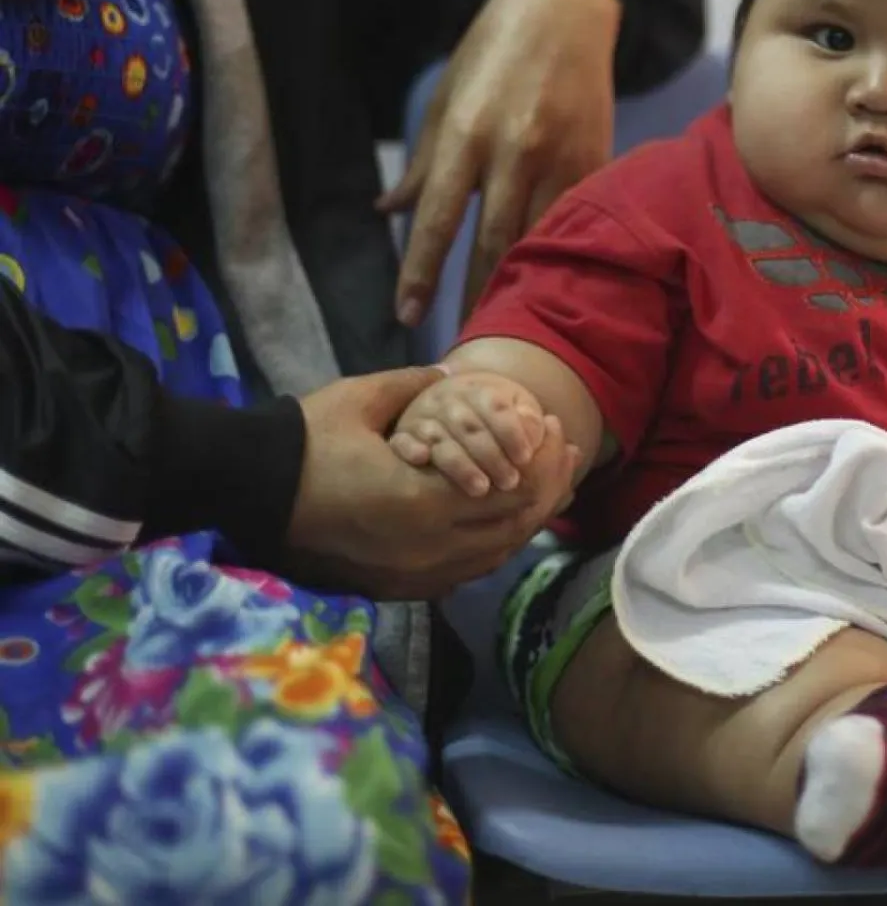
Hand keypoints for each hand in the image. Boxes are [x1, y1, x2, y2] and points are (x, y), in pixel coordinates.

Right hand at [283, 367, 573, 599]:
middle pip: (513, 526)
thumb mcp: (364, 399)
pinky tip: (505, 521)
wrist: (247, 489)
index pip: (513, 490)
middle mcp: (427, 548)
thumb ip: (417, 385)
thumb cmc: (305, 440)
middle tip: (565, 454)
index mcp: (423, 502)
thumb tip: (454, 374)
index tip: (558, 431)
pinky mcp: (398, 587)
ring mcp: (412, 574)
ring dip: (526, 519)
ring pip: (495, 553)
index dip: (545, 461)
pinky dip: (494, 545)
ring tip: (548, 486)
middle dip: (548, 488)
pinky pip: (465, 571)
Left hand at [381, 0, 619, 326]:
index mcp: (469, 132)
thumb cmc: (493, 50)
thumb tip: (388, 211)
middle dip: (474, 297)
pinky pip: (575, 220)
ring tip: (504, 327)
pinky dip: (561, 254)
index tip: (406, 316)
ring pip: (539, 239)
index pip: (439, 218)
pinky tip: (553, 285)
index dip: (420, 272)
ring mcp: (563, 157)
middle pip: (492, 243)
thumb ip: (424, 161)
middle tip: (462, 344)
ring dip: (519, 286)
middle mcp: (516, 149)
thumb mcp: (446, 96)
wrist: (565, 7)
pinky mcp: (597, 160)